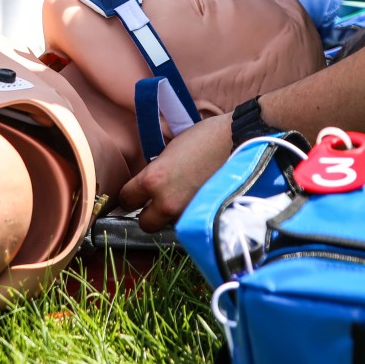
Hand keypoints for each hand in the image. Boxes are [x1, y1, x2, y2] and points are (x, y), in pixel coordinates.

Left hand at [117, 112, 232, 232]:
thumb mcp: (169, 151)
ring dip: (170, 215)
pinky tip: (195, 200)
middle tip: (156, 201)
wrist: (238, 141)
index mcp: (152, 179)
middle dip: (148, 213)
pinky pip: (187, 223)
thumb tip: (148, 184)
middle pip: (144, 223)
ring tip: (181, 198)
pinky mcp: (204, 217)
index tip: (134, 194)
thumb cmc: (204, 138)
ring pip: (167, 225)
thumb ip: (155, 171)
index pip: (126, 199)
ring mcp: (186, 213)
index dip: (129, 196)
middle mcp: (166, 201)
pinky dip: (188, 215)